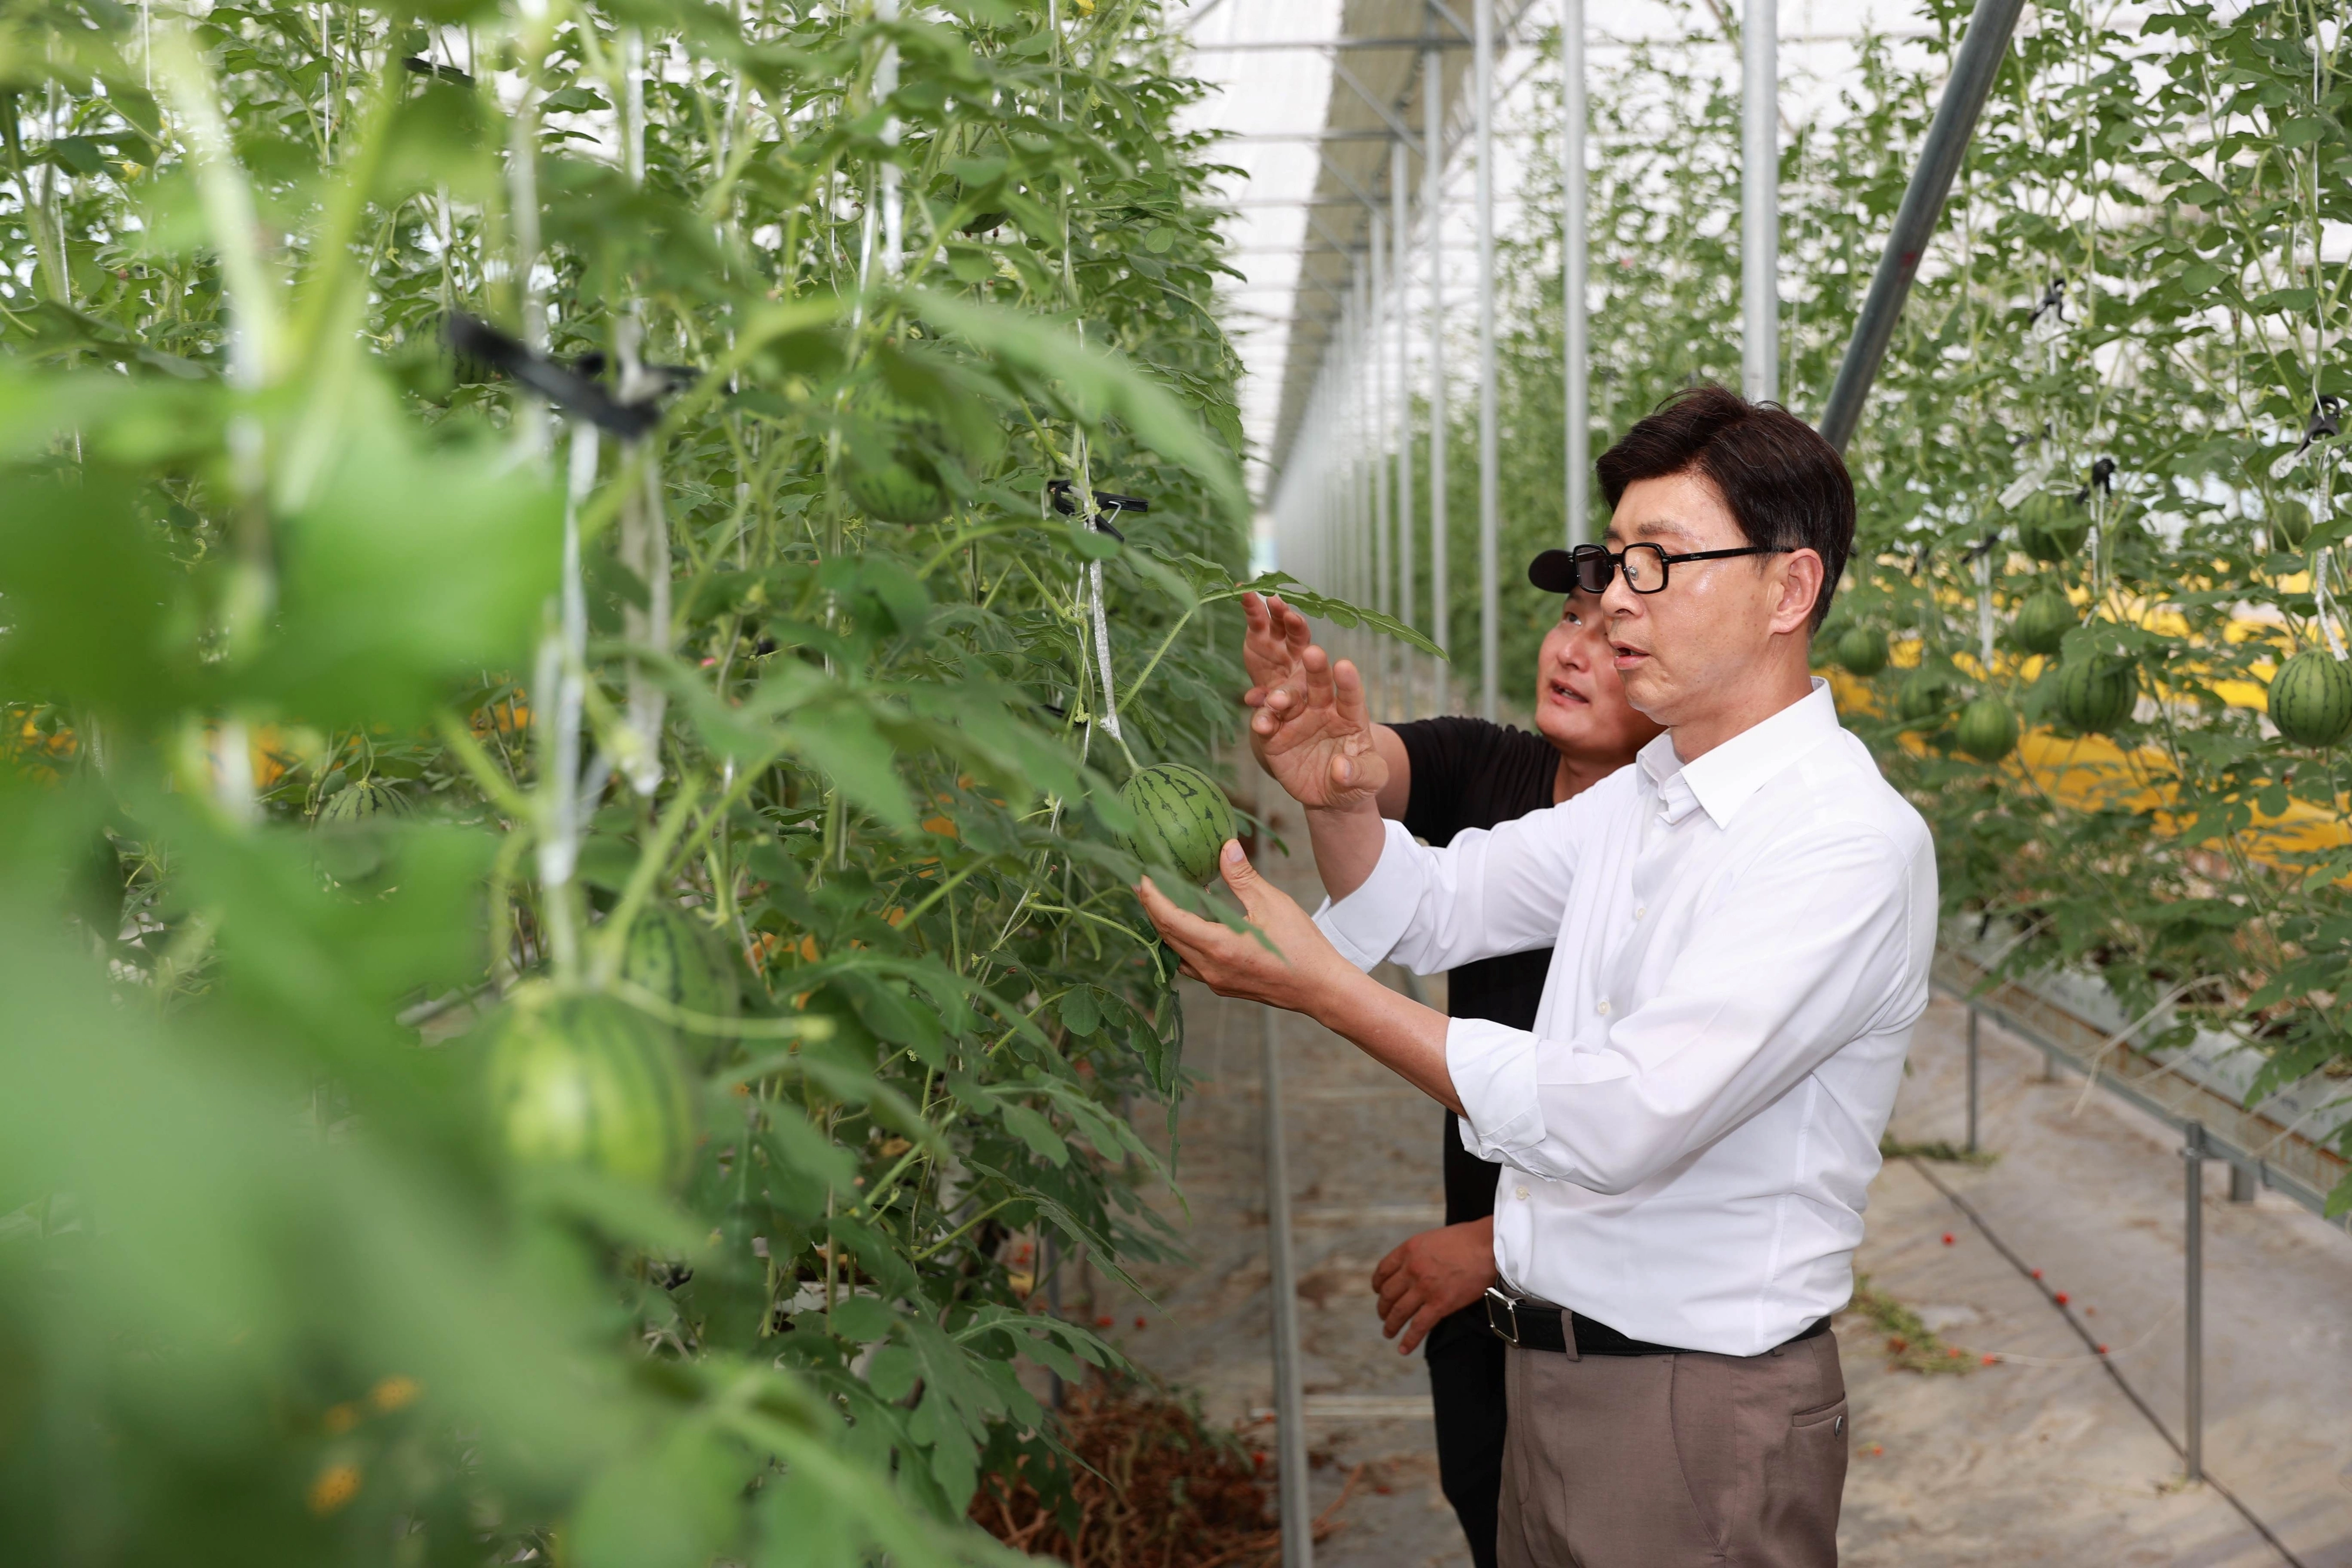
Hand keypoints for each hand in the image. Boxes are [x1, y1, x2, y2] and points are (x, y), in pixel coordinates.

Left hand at [1136, 840, 1355, 1010]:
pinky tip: (1191, 926)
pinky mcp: (1224, 985)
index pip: (1171, 920)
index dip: (1152, 898)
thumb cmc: (1301, 946)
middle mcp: (1210, 969)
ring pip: (1177, 953)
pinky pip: (1191, 964)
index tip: (1141, 877)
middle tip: (1143, 884)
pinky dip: (1183, 943)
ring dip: (1166, 928)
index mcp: (1219, 946)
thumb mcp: (1272, 903)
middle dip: (1152, 910)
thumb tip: (1226, 847)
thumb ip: (1243, 876)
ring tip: (1161, 902)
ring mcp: (1215, 981)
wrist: (1320, 988)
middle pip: (1168, 937)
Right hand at [1237, 593, 1386, 813]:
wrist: (1330, 796)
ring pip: (1288, 701)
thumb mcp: (1371, 779)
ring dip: (1282, 696)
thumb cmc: (1358, 780)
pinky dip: (1262, 721)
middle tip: (1312, 652)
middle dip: (1315, 669)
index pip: (1350, 695)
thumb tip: (1340, 769)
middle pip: (1319, 685)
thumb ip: (1361, 772)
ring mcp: (1297, 720)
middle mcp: (1322, 710)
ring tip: (1277, 701)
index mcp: (1350, 714)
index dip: (1348, 681)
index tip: (1344, 666)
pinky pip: (1267, 725)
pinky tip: (1261, 724)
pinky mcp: (1275, 737)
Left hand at [1371, 1218, 1498, 1353]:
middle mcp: (1412, 1269)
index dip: (1378, 1284)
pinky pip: (1418, 1326)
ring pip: (1398, 1312)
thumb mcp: (1433, 1238)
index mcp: (1409, 1249)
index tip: (1378, 1291)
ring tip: (1388, 1332)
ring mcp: (1425, 1288)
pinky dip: (1409, 1340)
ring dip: (1391, 1325)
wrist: (1489, 1246)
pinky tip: (1403, 1349)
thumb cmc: (1467, 1240)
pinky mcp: (1440, 1304)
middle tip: (1383, 1315)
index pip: (1383, 1270)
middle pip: (1387, 1294)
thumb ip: (1420, 1252)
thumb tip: (1416, 1265)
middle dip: (1383, 1308)